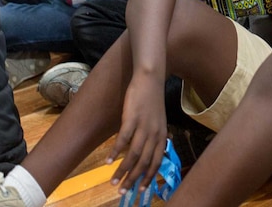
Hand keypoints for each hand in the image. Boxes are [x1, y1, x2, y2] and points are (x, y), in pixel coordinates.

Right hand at [108, 73, 167, 194]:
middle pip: (144, 162)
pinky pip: (123, 139)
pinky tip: (108, 161)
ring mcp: (144, 126)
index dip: (149, 177)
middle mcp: (155, 133)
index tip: (141, 190)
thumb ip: (155, 137)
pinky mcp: (132, 118)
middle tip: (122, 192)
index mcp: (162, 134)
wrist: (150, 79)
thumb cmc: (152, 101)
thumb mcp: (159, 121)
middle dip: (133, 179)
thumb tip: (150, 153)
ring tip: (113, 181)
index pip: (157, 161)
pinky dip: (115, 152)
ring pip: (134, 154)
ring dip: (122, 170)